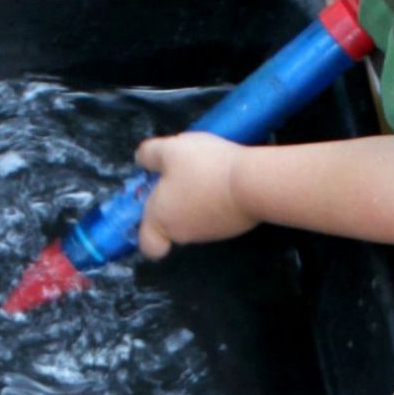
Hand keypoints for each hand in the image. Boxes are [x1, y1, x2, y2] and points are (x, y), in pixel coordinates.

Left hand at [135, 130, 252, 256]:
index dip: (147, 230)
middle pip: (170, 225)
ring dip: (195, 198)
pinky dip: (215, 200)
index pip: (148, 245)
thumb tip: (141, 162)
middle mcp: (182, 234)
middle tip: (181, 173)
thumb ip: (149, 155)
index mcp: (161, 220)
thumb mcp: (170, 150)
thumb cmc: (203, 168)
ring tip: (206, 170)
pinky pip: (215, 215)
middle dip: (173, 202)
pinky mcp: (231, 228)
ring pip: (193, 219)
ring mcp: (209, 234)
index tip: (153, 205)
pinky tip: (223, 178)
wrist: (252, 183)